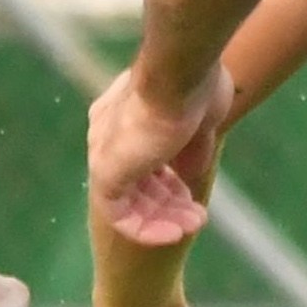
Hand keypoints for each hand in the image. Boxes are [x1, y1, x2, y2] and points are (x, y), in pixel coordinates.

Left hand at [85, 59, 230, 248]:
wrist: (179, 74)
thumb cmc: (195, 84)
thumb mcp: (202, 119)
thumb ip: (193, 147)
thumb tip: (190, 174)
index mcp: (127, 113)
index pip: (142, 155)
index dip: (168, 179)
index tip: (190, 191)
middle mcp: (108, 133)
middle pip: (136, 180)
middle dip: (168, 202)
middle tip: (196, 216)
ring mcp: (104, 151)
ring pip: (129, 199)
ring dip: (162, 218)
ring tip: (193, 224)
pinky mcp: (104, 171)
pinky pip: (118, 213)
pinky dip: (145, 228)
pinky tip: (174, 233)